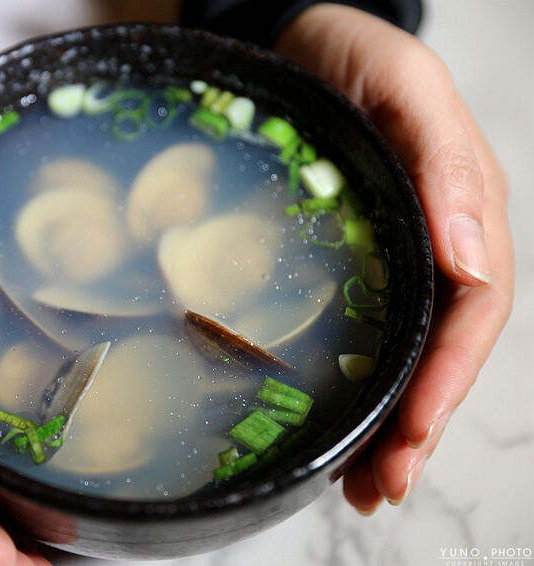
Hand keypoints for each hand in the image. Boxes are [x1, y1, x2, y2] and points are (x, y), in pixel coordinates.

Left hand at [272, 4, 513, 512]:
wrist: (300, 42)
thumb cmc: (354, 56)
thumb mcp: (406, 88)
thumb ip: (446, 165)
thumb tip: (474, 260)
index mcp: (462, 215)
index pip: (471, 314)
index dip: (446, 379)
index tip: (410, 433)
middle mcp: (434, 249)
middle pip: (440, 353)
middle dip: (414, 426)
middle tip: (378, 487)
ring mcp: (393, 261)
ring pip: (405, 357)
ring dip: (387, 426)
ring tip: (359, 485)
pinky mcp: (350, 264)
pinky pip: (363, 334)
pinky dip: (355, 388)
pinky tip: (333, 427)